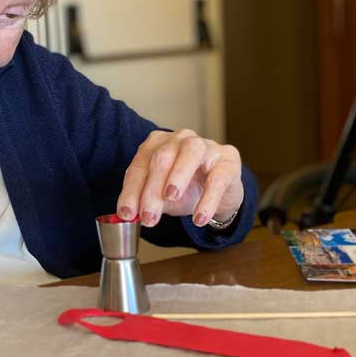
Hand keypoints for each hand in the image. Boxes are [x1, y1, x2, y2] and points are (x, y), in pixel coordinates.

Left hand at [117, 129, 243, 227]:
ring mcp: (206, 146)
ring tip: (170, 198)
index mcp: (157, 144)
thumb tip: (130, 215)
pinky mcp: (228, 160)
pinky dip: (208, 199)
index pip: (140, 166)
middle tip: (148, 217)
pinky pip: (217, 178)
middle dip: (152, 190)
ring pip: (189, 154)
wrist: (220, 190)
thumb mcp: (161, 196)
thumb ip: (146, 202)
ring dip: (177, 177)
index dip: (131, 191)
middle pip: (161, 159)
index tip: (127, 214)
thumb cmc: (186, 188)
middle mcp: (180, 139)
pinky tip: (200, 217)